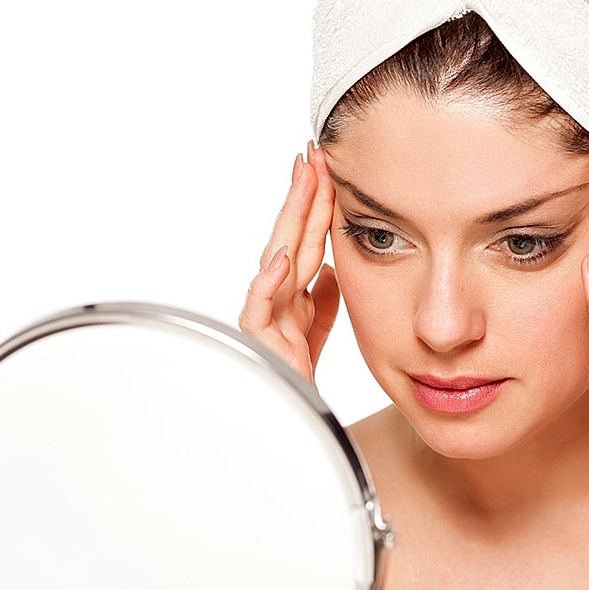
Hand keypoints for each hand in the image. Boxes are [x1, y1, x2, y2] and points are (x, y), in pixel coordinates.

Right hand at [239, 143, 339, 383]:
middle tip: (311, 156)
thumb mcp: (316, 336)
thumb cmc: (296, 385)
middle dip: (301, 198)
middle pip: (290, 241)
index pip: (304, 242)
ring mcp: (264, 322)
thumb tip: (331, 271)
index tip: (323, 167)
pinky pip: (259, 311)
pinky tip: (282, 259)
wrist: (286, 433)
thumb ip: (321, 305)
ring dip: (290, 223)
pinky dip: (269, 284)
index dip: (314, 206)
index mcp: (290, 299)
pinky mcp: (257, 346)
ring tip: (302, 186)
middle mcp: (275, 304)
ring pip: (277, 262)